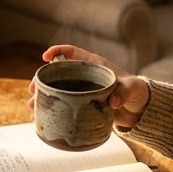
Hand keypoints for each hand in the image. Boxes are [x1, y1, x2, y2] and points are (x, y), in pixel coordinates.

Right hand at [27, 45, 149, 129]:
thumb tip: (112, 102)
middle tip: (32, 90)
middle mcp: (85, 77)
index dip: (58, 51)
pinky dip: (52, 112)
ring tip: (32, 107)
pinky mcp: (82, 106)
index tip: (45, 57)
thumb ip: (123, 92)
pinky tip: (40, 120)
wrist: (140, 110)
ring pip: (57, 91)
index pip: (72, 52)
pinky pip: (63, 106)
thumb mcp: (131, 89)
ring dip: (43, 98)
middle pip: (58, 74)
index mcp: (93, 65)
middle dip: (42, 80)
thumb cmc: (136, 92)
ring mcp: (82, 91)